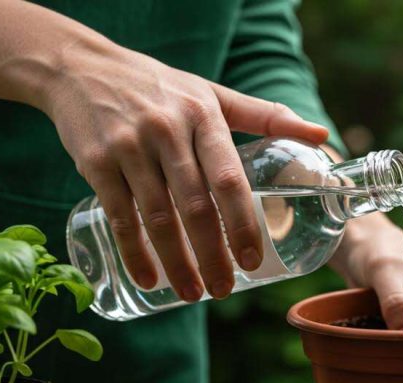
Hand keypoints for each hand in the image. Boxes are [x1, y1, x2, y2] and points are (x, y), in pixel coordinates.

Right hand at [38, 39, 328, 300]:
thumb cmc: (159, 86)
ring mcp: (129, 146)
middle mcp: (167, 130)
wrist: (79, 67)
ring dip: (177, 262)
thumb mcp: (212, 94)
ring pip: (157, 216)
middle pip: (195, 206)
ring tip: (194, 294)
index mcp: (203, 116)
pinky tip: (148, 280)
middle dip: (212, 255)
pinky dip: (134, 252)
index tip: (254, 260)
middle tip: (224, 291)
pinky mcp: (95, 162)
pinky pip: (119, 215)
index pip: (229, 178)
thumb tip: (323, 137)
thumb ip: (265, 116)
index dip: (242, 223)